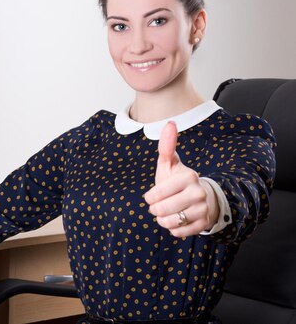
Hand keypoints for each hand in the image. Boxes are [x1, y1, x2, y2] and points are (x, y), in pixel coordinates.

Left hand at [144, 121, 218, 236]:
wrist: (204, 198)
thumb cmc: (180, 181)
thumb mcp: (171, 164)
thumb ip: (167, 146)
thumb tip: (170, 123)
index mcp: (188, 177)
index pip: (156, 194)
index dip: (150, 197)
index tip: (152, 196)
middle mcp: (198, 193)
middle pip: (161, 210)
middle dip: (155, 210)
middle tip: (159, 206)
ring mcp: (203, 209)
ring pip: (170, 222)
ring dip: (163, 220)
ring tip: (167, 213)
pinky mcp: (204, 224)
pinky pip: (179, 232)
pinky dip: (173, 229)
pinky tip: (178, 219)